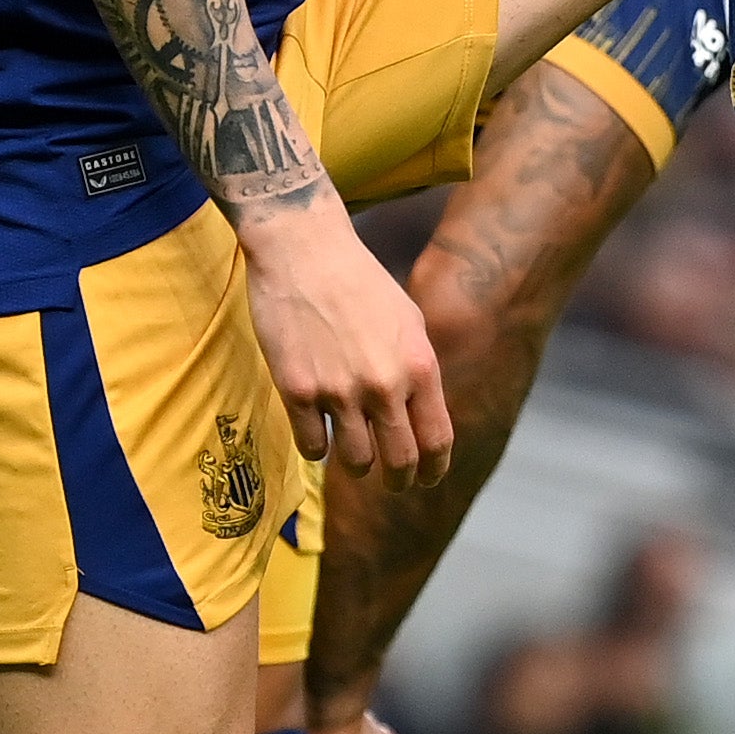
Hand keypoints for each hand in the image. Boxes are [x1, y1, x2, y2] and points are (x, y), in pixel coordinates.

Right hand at [235, 198, 451, 479]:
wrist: (304, 250)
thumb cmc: (360, 281)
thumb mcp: (409, 322)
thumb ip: (418, 371)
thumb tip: (423, 416)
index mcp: (419, 368)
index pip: (437, 440)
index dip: (435, 470)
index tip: (427, 480)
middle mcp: (384, 386)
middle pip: (399, 462)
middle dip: (398, 481)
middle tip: (392, 483)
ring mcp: (339, 391)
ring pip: (354, 462)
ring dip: (355, 465)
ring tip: (351, 457)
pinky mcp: (298, 391)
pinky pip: (312, 446)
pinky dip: (316, 447)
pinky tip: (316, 433)